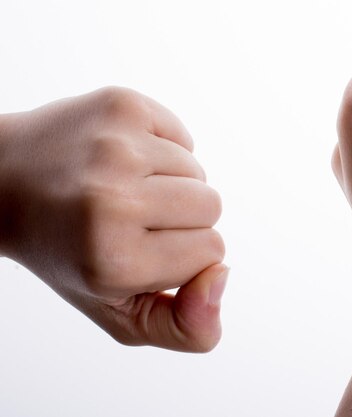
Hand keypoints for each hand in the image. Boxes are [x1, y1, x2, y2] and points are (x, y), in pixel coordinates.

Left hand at [0, 87, 225, 351]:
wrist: (6, 183)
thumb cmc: (72, 253)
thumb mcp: (121, 314)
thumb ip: (186, 327)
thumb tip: (222, 276)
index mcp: (114, 260)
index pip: (212, 253)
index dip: (183, 254)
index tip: (139, 248)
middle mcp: (112, 199)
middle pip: (211, 205)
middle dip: (182, 216)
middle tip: (132, 216)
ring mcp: (115, 145)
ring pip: (197, 170)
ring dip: (171, 181)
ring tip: (122, 185)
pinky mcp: (121, 105)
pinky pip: (182, 136)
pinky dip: (162, 149)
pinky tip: (123, 157)